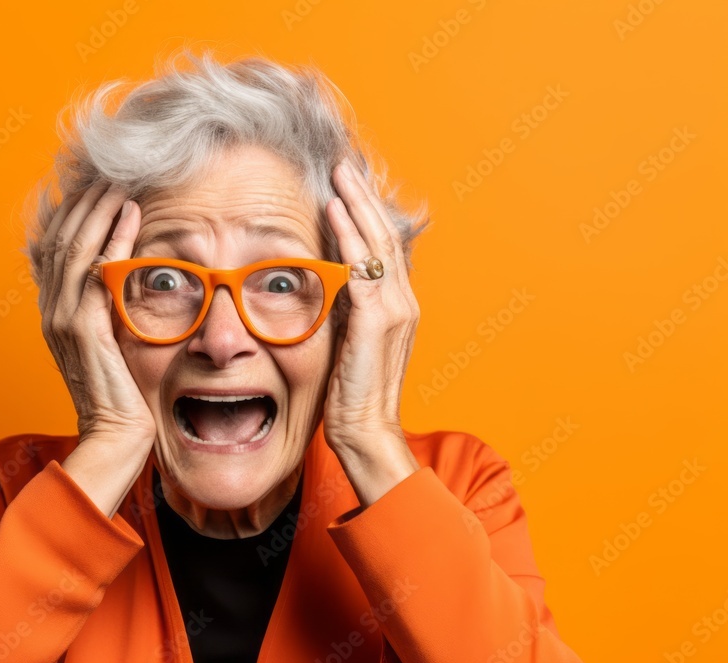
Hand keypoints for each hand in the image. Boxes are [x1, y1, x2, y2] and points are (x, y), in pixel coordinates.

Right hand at [37, 183, 155, 447]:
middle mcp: (51, 310)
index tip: (94, 185)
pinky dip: (112, 237)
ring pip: (73, 246)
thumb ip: (104, 308)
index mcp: (54, 312)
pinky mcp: (82, 327)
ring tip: (120, 181)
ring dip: (97, 208)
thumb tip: (119, 275)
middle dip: (83, 201)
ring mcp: (62, 318)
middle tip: (107, 171)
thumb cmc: (119, 391)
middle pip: (59, 238)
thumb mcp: (107, 342)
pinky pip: (95, 269)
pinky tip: (130, 215)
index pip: (53, 248)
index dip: (70, 212)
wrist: (115, 434)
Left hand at [322, 158, 420, 500]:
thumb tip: (325, 285)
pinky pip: (362, 266)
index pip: (384, 249)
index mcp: (397, 307)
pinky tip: (335, 210)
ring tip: (341, 173)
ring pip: (376, 243)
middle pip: (385, 235)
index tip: (349, 186)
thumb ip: (345, 312)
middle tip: (345, 164)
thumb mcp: (349, 344)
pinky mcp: (377, 321)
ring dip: (357, 204)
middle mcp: (402, 302)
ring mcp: (394, 309)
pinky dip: (348, 235)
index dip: (368, 215)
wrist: (366, 431)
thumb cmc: (352, 394)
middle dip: (364, 197)